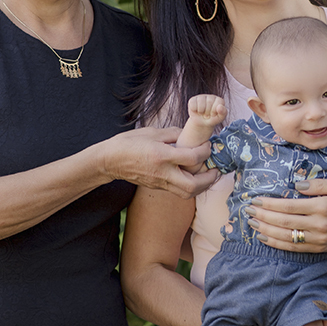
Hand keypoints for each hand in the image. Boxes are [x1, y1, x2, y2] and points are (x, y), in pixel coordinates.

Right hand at [99, 126, 218, 197]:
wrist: (110, 161)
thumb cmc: (129, 143)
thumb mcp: (152, 132)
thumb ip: (173, 134)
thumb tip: (190, 135)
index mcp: (161, 156)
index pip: (191, 158)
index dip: (205, 152)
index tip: (208, 146)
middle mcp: (162, 173)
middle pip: (192, 185)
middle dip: (209, 179)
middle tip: (216, 170)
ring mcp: (159, 182)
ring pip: (186, 193)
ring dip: (201, 187)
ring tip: (209, 176)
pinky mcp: (157, 187)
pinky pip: (178, 191)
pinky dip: (190, 187)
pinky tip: (194, 178)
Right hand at [187, 94, 226, 127]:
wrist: (202, 124)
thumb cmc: (212, 119)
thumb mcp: (219, 118)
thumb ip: (223, 113)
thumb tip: (220, 106)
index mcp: (219, 100)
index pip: (218, 104)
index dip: (214, 112)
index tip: (213, 115)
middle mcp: (211, 97)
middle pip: (209, 103)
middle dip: (207, 112)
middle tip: (207, 115)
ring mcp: (201, 97)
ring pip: (201, 104)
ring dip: (201, 112)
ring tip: (202, 113)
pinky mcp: (193, 99)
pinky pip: (193, 105)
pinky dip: (194, 110)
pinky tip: (197, 110)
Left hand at [248, 177, 326, 252]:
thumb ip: (318, 184)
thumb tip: (296, 186)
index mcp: (322, 207)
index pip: (289, 206)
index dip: (270, 204)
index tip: (256, 199)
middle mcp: (319, 225)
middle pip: (283, 222)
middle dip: (263, 216)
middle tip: (248, 210)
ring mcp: (318, 239)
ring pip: (285, 237)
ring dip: (265, 231)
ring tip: (252, 223)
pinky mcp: (318, 248)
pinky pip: (293, 248)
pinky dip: (276, 244)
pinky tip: (264, 237)